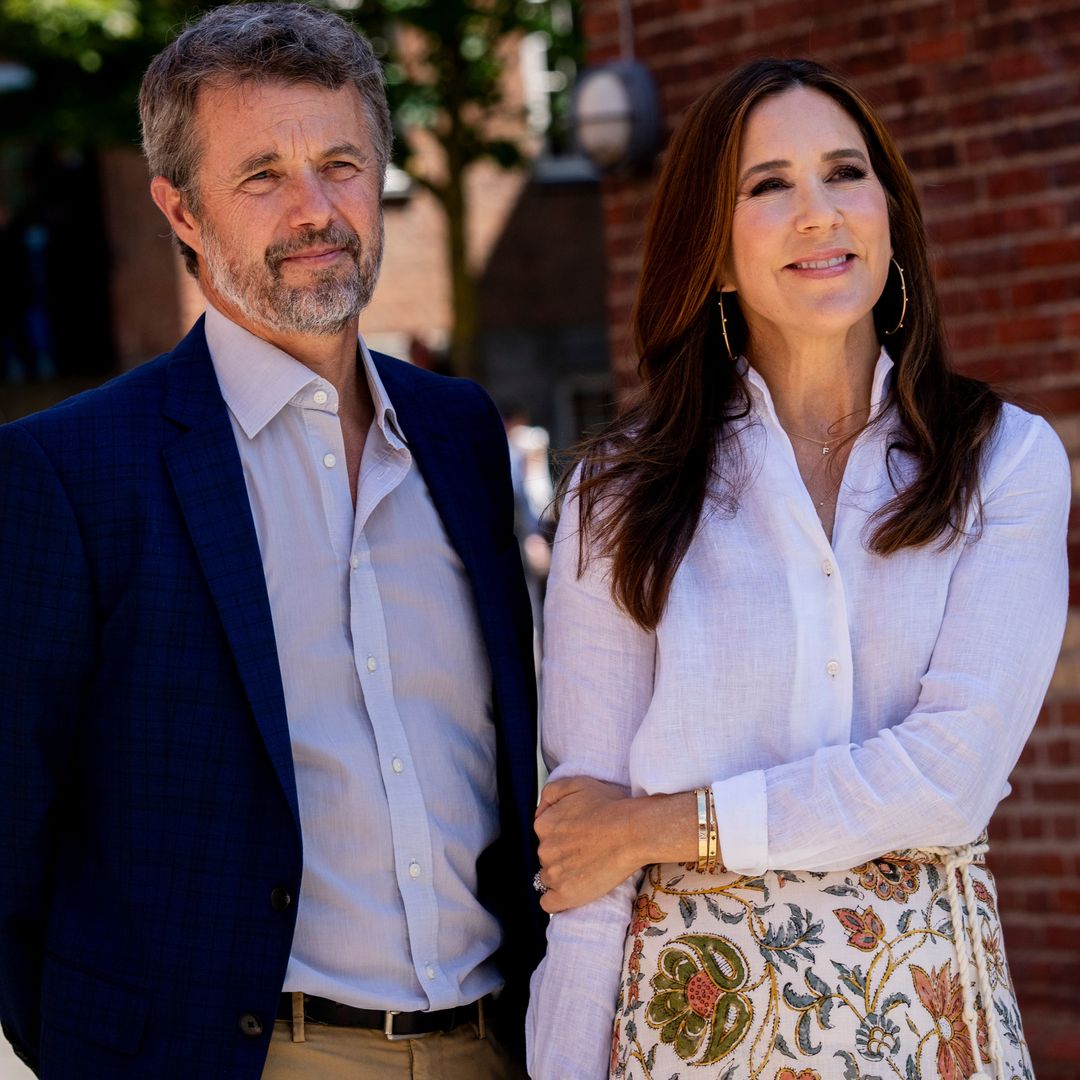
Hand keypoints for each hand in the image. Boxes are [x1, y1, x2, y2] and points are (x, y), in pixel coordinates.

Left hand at [533, 776, 637, 912]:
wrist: (633, 831)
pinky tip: (571, 891)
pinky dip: (557, 899)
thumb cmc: (611, 806)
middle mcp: (543, 849)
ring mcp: (553, 874)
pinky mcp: (566, 895)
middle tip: (586, 851)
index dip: (561, 835)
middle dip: (562, 855)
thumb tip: (540, 810)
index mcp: (543, 824)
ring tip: (586, 869)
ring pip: (547, 878)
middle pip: (546, 856)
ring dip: (562, 876)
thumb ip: (552, 792)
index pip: (543, 834)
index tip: (578, 835)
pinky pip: (548, 903)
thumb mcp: (578, 783)